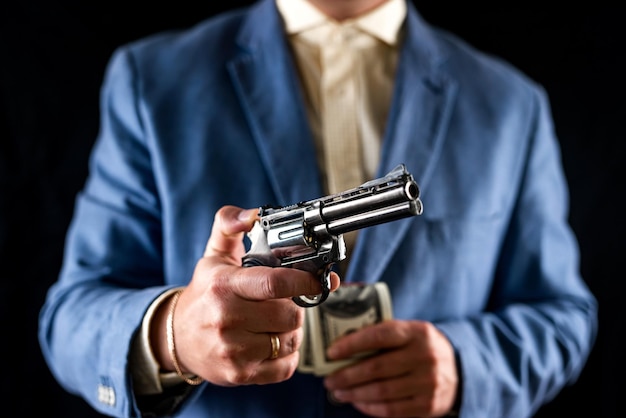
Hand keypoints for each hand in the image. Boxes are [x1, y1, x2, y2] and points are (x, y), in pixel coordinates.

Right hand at [151, 205, 339, 385]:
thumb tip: (253, 214)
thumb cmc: (204, 294)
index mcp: (224, 286)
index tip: (318, 280)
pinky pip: (285, 367)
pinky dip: (287, 354)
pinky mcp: (240, 374)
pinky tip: (272, 342)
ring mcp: (233, 351)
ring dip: (293, 331)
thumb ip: (231, 225)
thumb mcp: (214, 255)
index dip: (305, 281)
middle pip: (290, 314)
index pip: (275, 283)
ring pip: (291, 340)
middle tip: (286, 302)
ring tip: (277, 322)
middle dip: (296, 306)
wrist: (177, 337)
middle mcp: (227, 319)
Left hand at [323, 319, 457, 416]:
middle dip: (347, 374)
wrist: (459, 369)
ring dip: (354, 393)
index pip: (379, 335)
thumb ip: (384, 335)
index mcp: (418, 332)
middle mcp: (425, 356)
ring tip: (338, 391)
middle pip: (377, 367)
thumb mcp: (411, 332)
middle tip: (329, 378)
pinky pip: (392, 410)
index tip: (331, 352)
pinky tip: (357, 401)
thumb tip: (342, 344)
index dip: (352, 344)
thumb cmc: (422, 347)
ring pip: (381, 391)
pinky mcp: (428, 405)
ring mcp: (428, 382)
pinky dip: (370, 407)